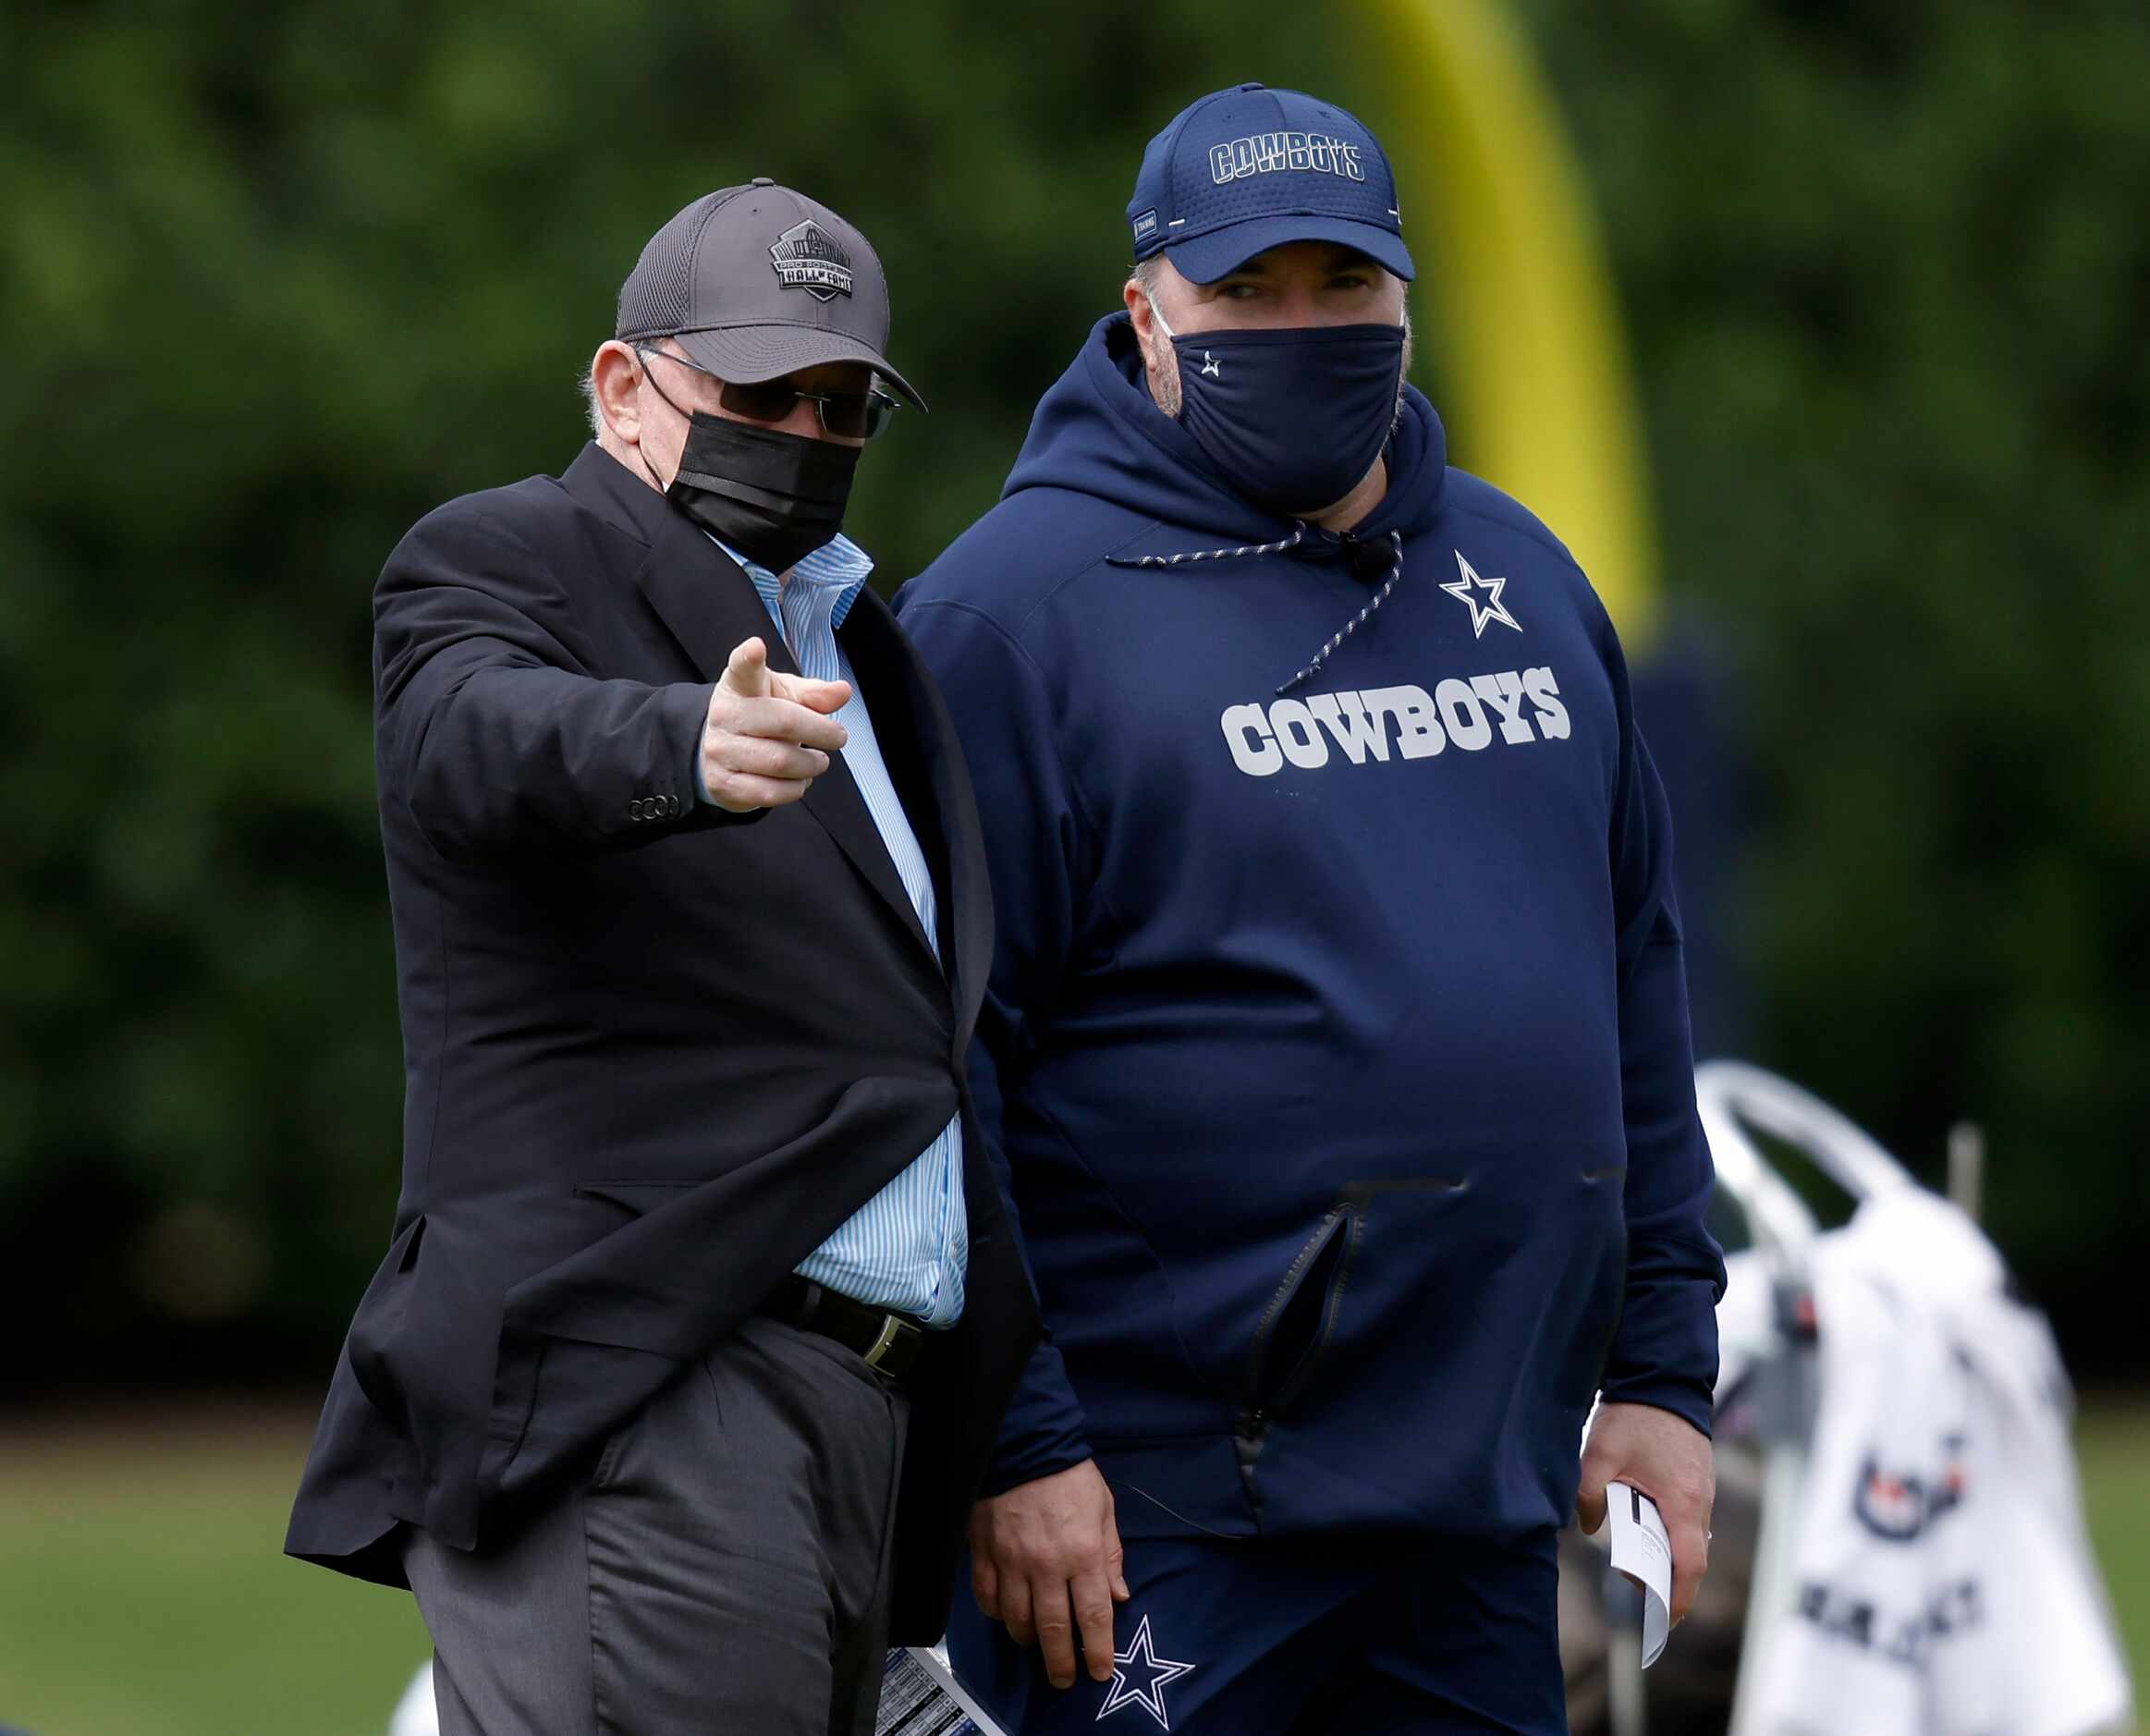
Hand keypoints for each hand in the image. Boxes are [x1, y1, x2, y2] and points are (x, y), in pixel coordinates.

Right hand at [699, 636, 850, 811]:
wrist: (722, 752)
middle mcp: (724, 715)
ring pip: (781, 762)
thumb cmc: (762, 716)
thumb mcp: (786, 696)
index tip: (756, 647)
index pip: (741, 668)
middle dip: (822, 732)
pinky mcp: (722, 783)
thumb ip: (814, 694)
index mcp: (739, 685)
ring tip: (817, 761)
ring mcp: (720, 750)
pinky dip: (795, 789)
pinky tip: (799, 780)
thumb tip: (843, 691)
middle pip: (785, 722)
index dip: (749, 658)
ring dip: (811, 765)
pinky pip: (771, 792)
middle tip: (838, 737)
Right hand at [968, 1459, 1130, 1689]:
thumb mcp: (1104, 1509)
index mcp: (1083, 1553)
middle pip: (1053, 1629)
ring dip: (1028, 1639)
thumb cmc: (1070, 1475)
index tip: (1100, 1671)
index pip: (1093, 1616)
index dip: (1098, 1651)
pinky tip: (1006, 1616)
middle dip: (1061, 1662)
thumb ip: (1111, 1554)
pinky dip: (997, 1614)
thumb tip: (1119, 1596)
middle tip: (1064, 1680)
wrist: (1024, 1444)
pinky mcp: (985, 1553)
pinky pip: (987, 1597)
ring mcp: (1012, 1561)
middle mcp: (1048, 1565)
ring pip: (1017, 1619)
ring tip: (1036, 1646)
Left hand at [1577, 1401, 1714, 1623]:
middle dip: (1667, 1579)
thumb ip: (1589, 1492)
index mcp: (1681, 1500)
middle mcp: (1699, 1502)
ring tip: (1635, 1563)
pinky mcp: (1697, 1482)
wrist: (1662, 1380)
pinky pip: (1689, 1520)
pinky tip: (1645, 1531)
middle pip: (1691, 1557)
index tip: (1665, 1618)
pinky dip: (1671, 1534)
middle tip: (1636, 1587)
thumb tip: (1587, 1527)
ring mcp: (1702, 1492)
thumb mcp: (1601, 1452)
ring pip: (1691, 1539)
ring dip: (1668, 1556)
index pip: (1689, 1563)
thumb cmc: (1635, 1417)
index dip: (1678, 1595)